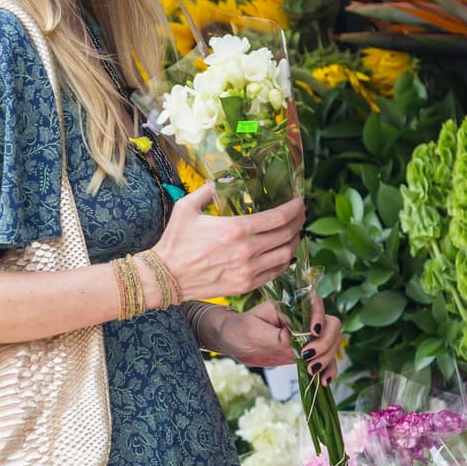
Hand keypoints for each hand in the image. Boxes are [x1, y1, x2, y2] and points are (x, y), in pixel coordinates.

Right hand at [153, 182, 305, 301]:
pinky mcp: (245, 286)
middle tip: (300, 215)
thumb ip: (208, 190)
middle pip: (287, 235)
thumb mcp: (187, 207)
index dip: (294, 208)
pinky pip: (275, 273)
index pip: (278, 217)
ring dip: (294, 242)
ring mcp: (248, 271)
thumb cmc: (175, 242)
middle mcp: (247, 251)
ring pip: (285, 255)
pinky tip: (283, 253)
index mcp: (236, 229)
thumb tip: (223, 179)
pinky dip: (283, 261)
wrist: (166, 277)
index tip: (300, 202)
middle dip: (298, 222)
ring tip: (294, 233)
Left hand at [220, 294, 341, 381]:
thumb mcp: (252, 331)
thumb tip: (291, 339)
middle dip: (325, 343)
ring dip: (328, 358)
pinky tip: (324, 381)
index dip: (320, 320)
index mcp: (291, 307)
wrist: (233, 341)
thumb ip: (273, 335)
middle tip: (308, 358)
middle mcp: (303, 320)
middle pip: (331, 326)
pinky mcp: (305, 352)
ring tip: (312, 372)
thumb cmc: (239, 329)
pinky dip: (328, 370)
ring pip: (332, 343)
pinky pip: (325, 359)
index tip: (311, 334)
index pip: (317, 307)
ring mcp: (306, 337)